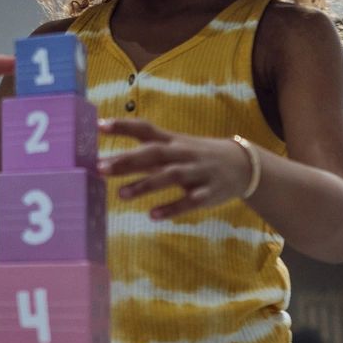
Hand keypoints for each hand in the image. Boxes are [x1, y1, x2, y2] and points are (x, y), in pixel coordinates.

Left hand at [99, 119, 253, 218]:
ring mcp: (198, 172)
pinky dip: (172, 208)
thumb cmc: (197, 155)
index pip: (146, 129)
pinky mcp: (209, 193)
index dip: (124, 126)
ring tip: (120, 194)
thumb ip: (147, 146)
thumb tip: (112, 150)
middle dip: (127, 160)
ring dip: (145, 185)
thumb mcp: (176, 145)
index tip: (99, 126)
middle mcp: (183, 154)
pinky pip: (190, 201)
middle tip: (100, 168)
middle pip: (154, 154)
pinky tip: (152, 215)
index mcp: (173, 141)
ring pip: (170, 177)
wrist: (244, 165)